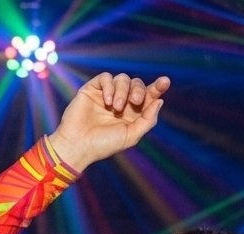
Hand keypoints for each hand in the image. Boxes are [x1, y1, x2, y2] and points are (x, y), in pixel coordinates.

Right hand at [47, 72, 169, 172]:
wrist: (79, 145)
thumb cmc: (104, 144)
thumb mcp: (131, 136)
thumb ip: (147, 120)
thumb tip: (160, 101)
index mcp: (132, 114)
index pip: (148, 96)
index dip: (157, 88)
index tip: (165, 82)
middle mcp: (121, 102)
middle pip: (137, 84)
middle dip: (139, 90)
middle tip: (135, 101)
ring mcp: (107, 94)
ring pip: (122, 79)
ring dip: (123, 91)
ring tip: (116, 108)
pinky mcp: (93, 89)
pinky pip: (106, 78)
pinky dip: (109, 87)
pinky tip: (106, 102)